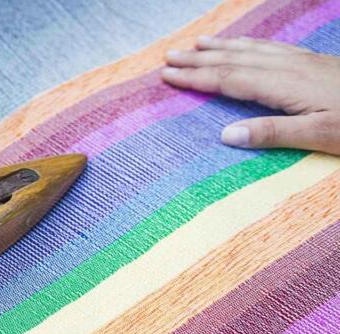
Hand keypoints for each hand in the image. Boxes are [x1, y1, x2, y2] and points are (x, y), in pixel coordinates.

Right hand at [161, 36, 339, 153]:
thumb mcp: (320, 136)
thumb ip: (273, 134)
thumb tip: (226, 134)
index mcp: (285, 86)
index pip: (230, 79)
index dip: (196, 77)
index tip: (167, 75)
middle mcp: (290, 68)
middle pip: (235, 59)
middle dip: (199, 58)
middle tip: (169, 57)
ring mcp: (303, 62)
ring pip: (252, 49)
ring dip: (220, 47)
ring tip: (196, 44)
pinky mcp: (314, 62)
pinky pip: (271, 47)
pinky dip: (249, 44)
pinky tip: (243, 45)